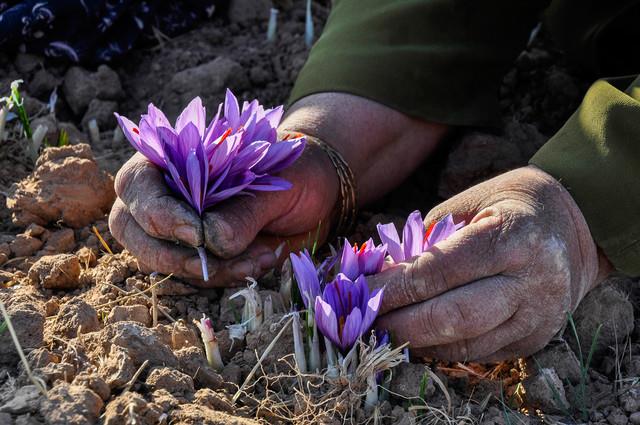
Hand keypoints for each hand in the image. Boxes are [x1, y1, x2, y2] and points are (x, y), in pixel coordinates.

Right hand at [109, 93, 446, 286]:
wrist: (319, 192)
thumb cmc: (296, 171)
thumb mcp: (278, 180)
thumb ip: (243, 208)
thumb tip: (210, 243)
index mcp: (174, 157)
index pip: (136, 185)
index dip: (156, 213)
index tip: (196, 234)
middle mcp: (167, 194)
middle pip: (133, 231)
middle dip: (173, 255)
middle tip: (216, 260)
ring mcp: (180, 229)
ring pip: (166, 262)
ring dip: (211, 269)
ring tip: (263, 254)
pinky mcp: (201, 255)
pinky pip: (199, 276)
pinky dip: (229, 275)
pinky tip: (265, 259)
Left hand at [368, 166, 611, 361]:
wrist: (577, 230)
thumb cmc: (512, 206)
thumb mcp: (472, 201)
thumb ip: (429, 236)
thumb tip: (381, 271)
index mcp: (512, 237)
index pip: (440, 271)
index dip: (394, 286)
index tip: (359, 290)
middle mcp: (530, 282)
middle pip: (452, 316)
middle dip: (399, 323)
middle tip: (363, 320)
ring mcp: (536, 317)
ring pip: (465, 344)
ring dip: (416, 342)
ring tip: (381, 332)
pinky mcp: (533, 340)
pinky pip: (478, 354)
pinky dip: (440, 349)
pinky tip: (415, 338)